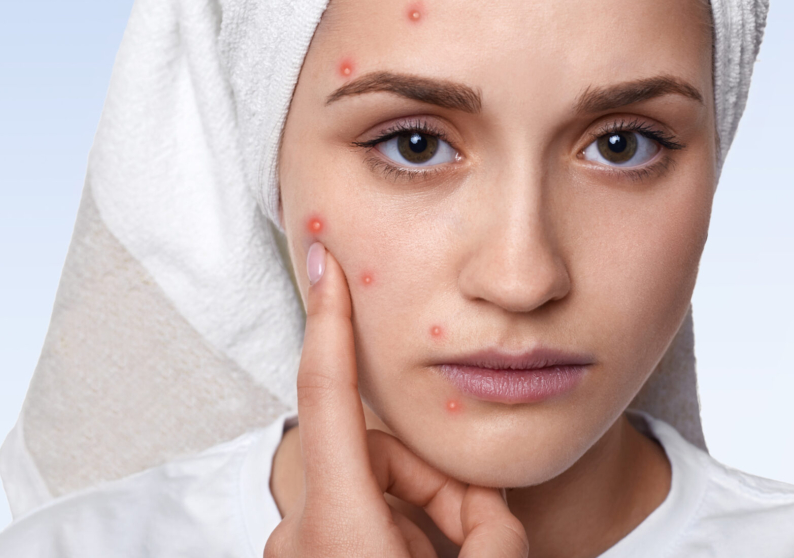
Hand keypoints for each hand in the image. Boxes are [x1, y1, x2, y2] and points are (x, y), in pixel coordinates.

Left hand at [265, 243, 527, 557]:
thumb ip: (494, 530)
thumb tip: (491, 508)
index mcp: (333, 528)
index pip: (327, 396)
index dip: (330, 322)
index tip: (324, 263)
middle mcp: (301, 532)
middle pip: (380, 453)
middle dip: (438, 486)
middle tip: (478, 542)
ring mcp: (298, 552)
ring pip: (379, 488)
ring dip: (427, 515)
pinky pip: (364, 522)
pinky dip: (401, 536)